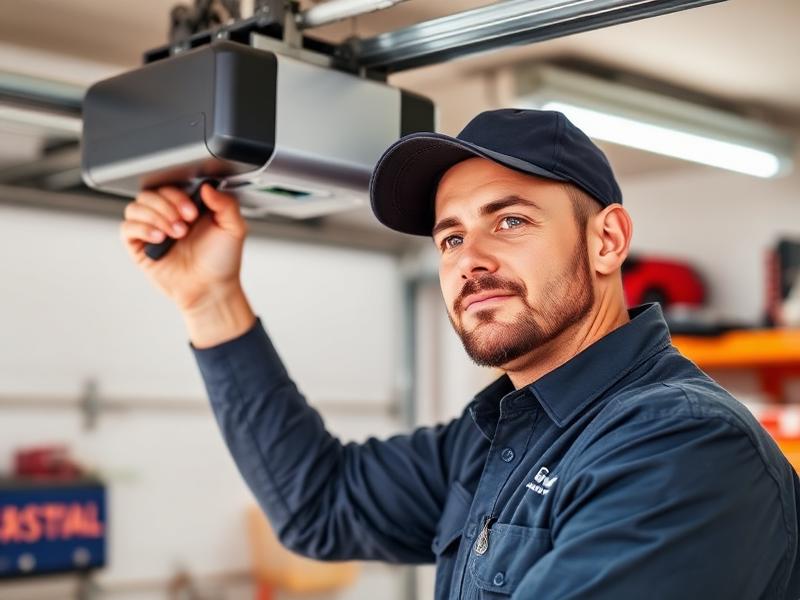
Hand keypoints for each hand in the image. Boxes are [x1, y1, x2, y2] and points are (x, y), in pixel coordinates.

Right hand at [121, 184, 254, 345]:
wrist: (212, 289)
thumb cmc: (222, 262)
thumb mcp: (233, 228)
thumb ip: (226, 203)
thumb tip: (207, 187)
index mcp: (187, 208)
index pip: (170, 186)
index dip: (178, 196)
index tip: (192, 212)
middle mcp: (167, 216)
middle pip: (150, 194)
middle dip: (167, 207)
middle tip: (184, 225)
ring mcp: (152, 231)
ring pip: (135, 207)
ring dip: (155, 217)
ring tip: (175, 234)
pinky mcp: (140, 248)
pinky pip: (127, 228)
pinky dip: (141, 228)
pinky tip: (159, 238)